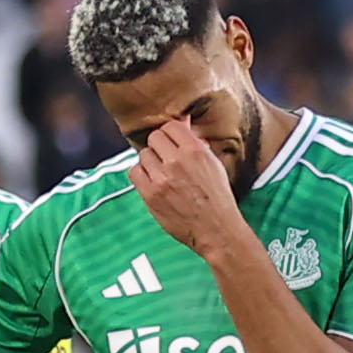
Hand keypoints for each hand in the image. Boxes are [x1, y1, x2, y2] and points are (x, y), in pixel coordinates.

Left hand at [130, 111, 256, 267]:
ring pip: (144, 154)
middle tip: (167, 158)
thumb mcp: (213, 163)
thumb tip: (182, 123)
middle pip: (154, 137)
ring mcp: (162, 179)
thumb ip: (196, 143)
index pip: (170, 126)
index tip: (172, 142)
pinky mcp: (151, 194)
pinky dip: (141, 175)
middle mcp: (177, 162)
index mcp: (195, 151)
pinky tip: (152, 181)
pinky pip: (135, 172)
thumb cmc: (217, 197)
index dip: (171, 134)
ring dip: (151, 162)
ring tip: (162, 173)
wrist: (216, 229)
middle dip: (160, 146)